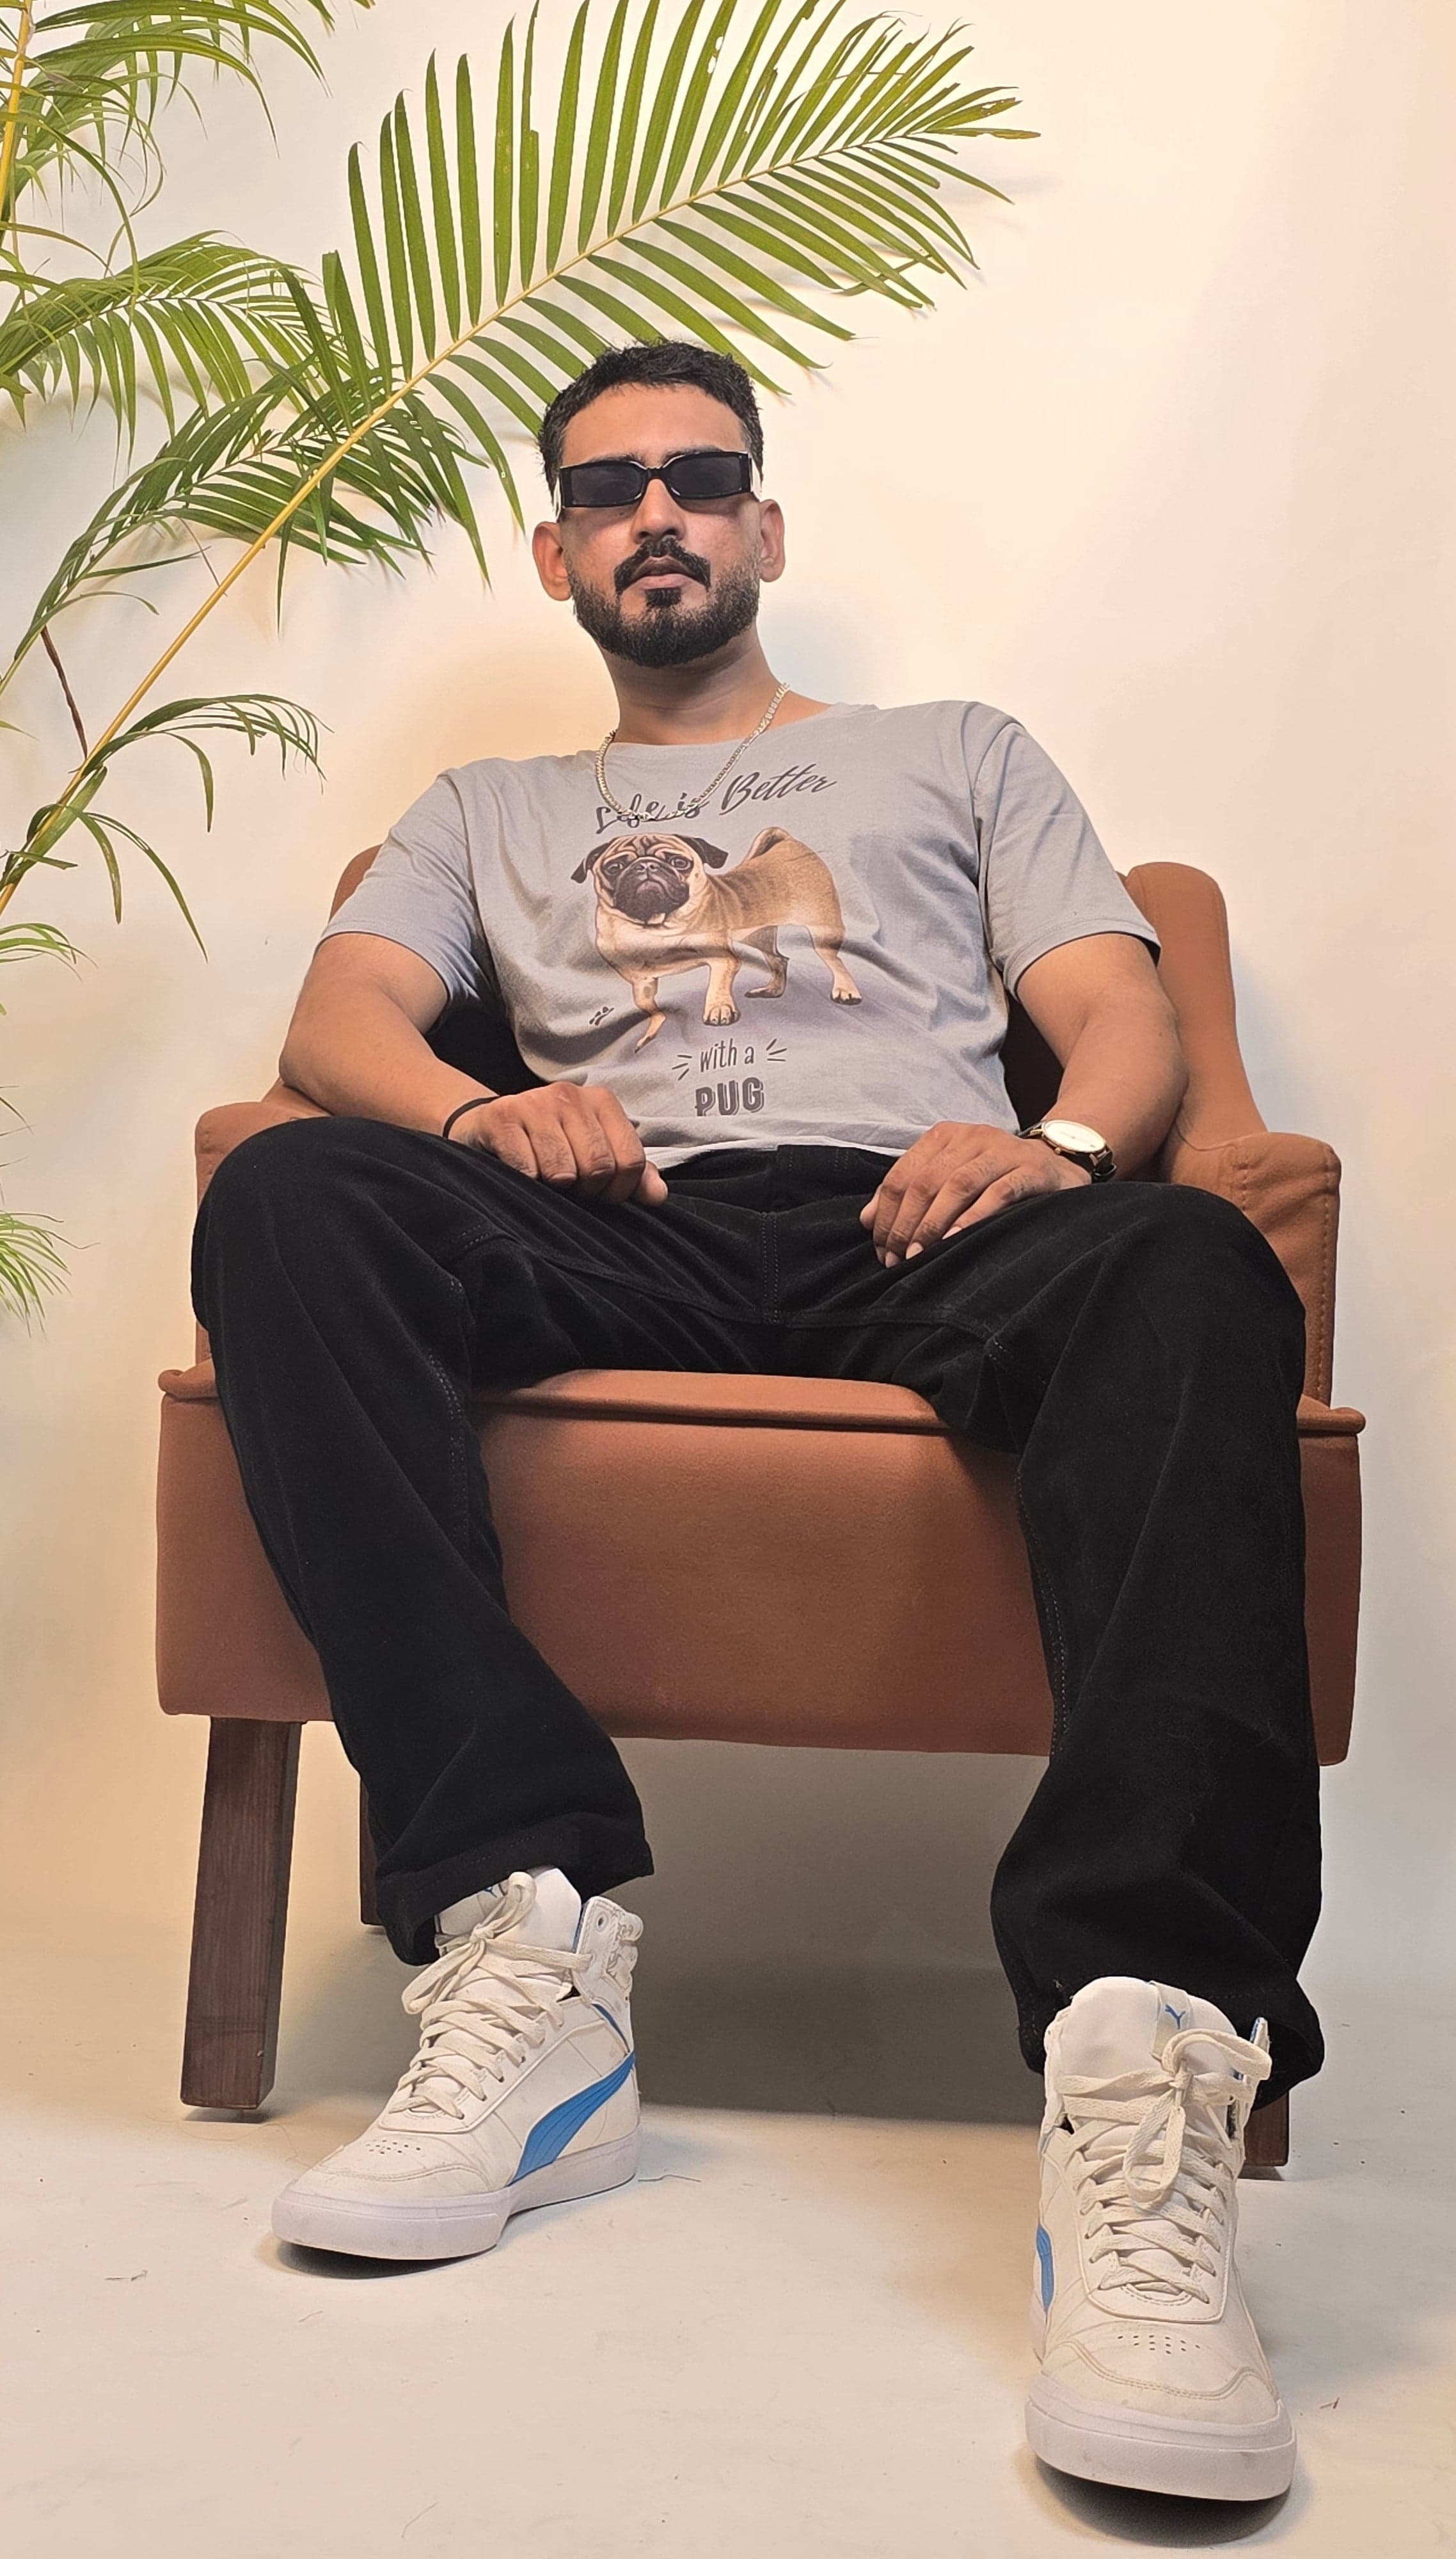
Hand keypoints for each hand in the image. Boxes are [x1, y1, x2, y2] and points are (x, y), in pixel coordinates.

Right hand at [449, 1082, 668, 1205]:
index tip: (602, 1194)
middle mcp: (570, 1095)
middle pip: (599, 1167)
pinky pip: (527, 1170)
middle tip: (571, 1188)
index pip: (631, 1160)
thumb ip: (632, 1173)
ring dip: (554, 1189)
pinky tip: (522, 1172)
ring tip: (546, 1178)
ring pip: (562, 1172)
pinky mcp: (503, 1116)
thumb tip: (657, 1196)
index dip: (619, 1191)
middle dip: (587, 1191)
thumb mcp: (595, 1152)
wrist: (490, 1125)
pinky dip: (526, 1182)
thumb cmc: (550, 1143)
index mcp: (602, 1101)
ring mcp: (535, 1102)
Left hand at [859, 1122, 1090, 1264]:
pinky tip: (956, 1239)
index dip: (887, 1214)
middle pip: (926, 1181)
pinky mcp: (1031, 1169)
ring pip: (958, 1185)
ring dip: (933, 1223)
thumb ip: (909, 1192)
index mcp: (944, 1136)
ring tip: (919, 1254)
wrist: (1058, 1162)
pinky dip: (973, 1217)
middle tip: (897, 1258)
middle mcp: (971, 1137)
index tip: (880, 1248)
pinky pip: (998, 1192)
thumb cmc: (994, 1176)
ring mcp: (1003, 1150)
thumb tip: (867, 1219)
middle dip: (906, 1224)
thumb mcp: (948, 1176)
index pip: (903, 1175)